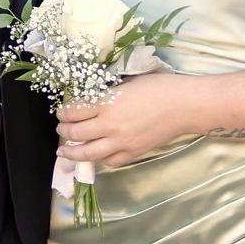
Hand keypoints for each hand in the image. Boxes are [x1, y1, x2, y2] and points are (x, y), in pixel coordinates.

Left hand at [56, 73, 191, 167]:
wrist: (183, 105)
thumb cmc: (158, 86)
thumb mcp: (127, 82)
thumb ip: (107, 93)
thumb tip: (91, 98)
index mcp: (107, 103)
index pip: (75, 111)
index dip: (64, 111)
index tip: (61, 111)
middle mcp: (111, 126)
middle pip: (77, 133)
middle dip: (64, 130)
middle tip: (60, 127)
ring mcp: (122, 142)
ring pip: (89, 153)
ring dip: (73, 152)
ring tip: (64, 151)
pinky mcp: (134, 153)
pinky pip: (110, 161)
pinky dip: (99, 159)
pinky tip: (95, 155)